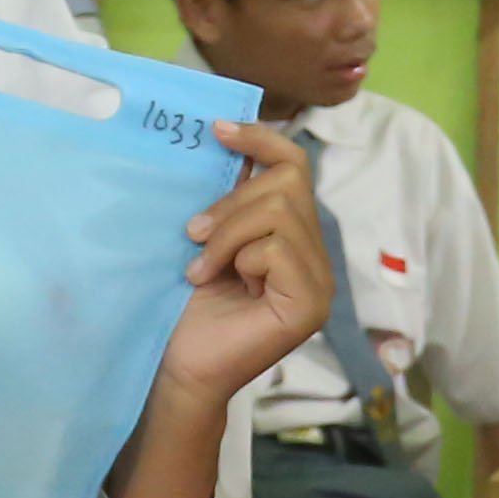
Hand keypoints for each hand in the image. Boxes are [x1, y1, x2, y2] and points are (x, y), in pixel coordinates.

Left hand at [154, 123, 332, 402]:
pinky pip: (278, 249)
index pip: (296, 166)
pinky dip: (241, 258)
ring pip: (281, 212)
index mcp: (293, 236)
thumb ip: (228, 197)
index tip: (217, 130)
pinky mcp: (311, 304)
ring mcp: (320, 282)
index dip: (262, 140)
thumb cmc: (185, 308)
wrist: (178, 367)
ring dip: (228, 233)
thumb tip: (223, 135)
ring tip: (200, 266)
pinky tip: (220, 283)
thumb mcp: (207, 238)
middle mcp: (315, 256)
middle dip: (232, 201)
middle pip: (288, 183)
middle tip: (193, 234)